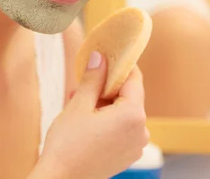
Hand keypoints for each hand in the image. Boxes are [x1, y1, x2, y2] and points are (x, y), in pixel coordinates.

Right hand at [33, 52, 147, 178]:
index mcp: (133, 115)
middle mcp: (141, 130)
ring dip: (104, 104)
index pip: (134, 79)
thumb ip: (93, 78)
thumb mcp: (78, 105)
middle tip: (83, 83)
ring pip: (123, 112)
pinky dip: (107, 120)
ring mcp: (135, 145)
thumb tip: (100, 56)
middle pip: (129, 96)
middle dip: (106, 87)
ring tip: (78, 102)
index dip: (120, 65)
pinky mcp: (127, 155)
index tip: (107, 55)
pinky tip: (85, 120)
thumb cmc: (68, 145)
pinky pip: (121, 128)